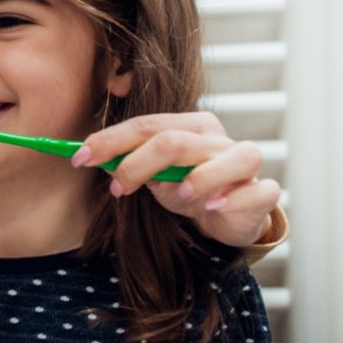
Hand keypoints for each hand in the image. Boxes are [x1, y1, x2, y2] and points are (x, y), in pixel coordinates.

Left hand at [76, 112, 279, 247]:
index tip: (79, 158)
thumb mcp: (153, 177)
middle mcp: (217, 139)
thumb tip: (90, 157)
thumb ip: (127, 165)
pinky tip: (215, 206)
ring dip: (200, 177)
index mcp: (189, 126)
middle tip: (116, 189)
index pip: (145, 126)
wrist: (225, 217)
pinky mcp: (262, 192)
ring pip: (232, 157)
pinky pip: (258, 191)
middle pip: (175, 141)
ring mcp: (244, 163)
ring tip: (178, 194)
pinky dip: (235, 197)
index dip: (109, 141)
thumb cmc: (187, 190)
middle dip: (137, 164)